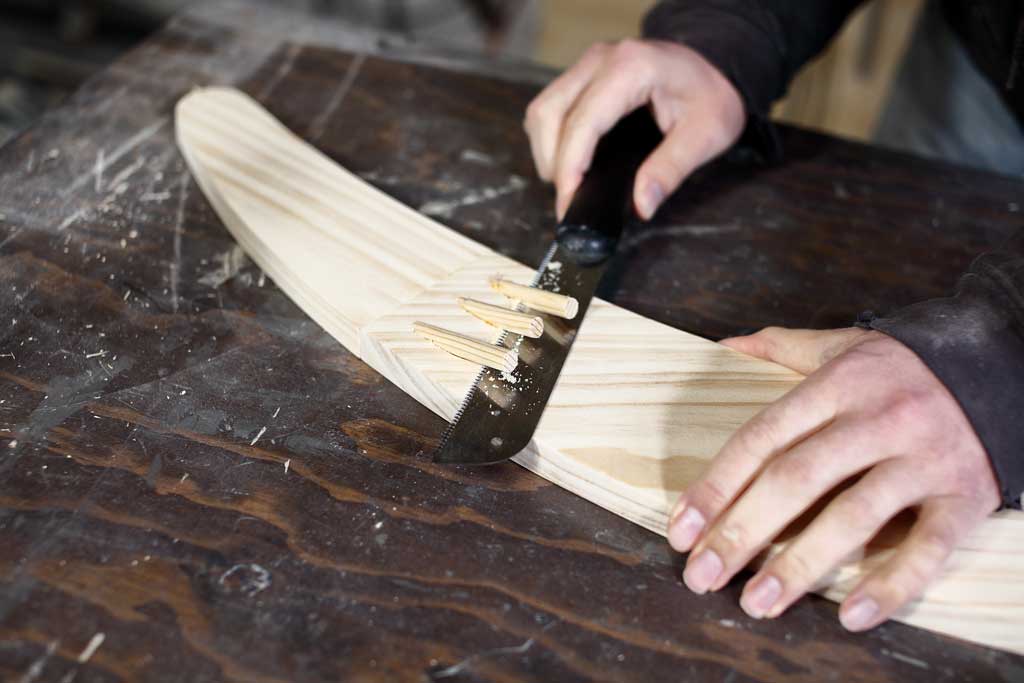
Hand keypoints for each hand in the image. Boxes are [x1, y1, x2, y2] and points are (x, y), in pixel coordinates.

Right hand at [523, 39, 744, 220]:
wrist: (717, 63)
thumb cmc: (712, 95)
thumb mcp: (706, 135)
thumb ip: (671, 170)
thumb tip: (641, 206)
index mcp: (632, 68)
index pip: (583, 122)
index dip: (570, 167)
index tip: (569, 202)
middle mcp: (601, 59)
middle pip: (550, 113)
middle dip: (553, 163)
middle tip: (570, 200)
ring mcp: (589, 63)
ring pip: (542, 109)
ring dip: (546, 150)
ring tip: (568, 183)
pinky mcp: (583, 74)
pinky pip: (551, 105)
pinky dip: (551, 137)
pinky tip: (569, 160)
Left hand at [668, 327, 999, 630]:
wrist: (1003, 364)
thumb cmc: (903, 367)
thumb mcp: (843, 346)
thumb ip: (782, 347)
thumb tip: (725, 346)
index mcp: (837, 386)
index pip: (762, 438)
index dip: (717, 485)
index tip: (683, 528)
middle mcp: (877, 420)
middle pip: (797, 480)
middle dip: (742, 532)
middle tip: (702, 576)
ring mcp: (922, 459)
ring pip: (854, 517)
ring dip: (800, 565)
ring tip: (758, 603)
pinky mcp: (965, 496)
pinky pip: (927, 547)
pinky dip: (892, 584)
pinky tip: (851, 615)